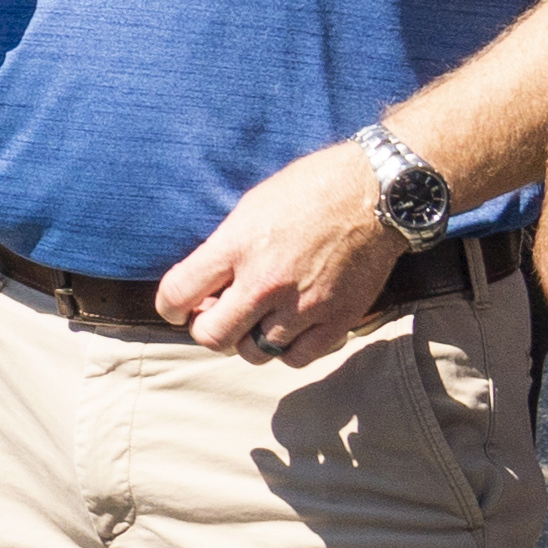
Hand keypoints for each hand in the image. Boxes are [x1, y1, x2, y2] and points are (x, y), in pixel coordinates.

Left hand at [156, 141, 402, 357]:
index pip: (177, 295)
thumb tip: (202, 285)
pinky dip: (287, 349)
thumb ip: (224, 249)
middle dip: (207, 328)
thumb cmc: (311, 189)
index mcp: (236, 247)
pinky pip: (296, 358)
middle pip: (211, 336)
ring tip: (256, 319)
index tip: (178, 307)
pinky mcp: (337, 320)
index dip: (170, 307)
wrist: (377, 194)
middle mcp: (265, 283)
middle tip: (217, 314)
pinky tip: (289, 328)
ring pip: (253, 352)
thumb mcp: (251, 206)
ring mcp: (303, 306)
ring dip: (247, 340)